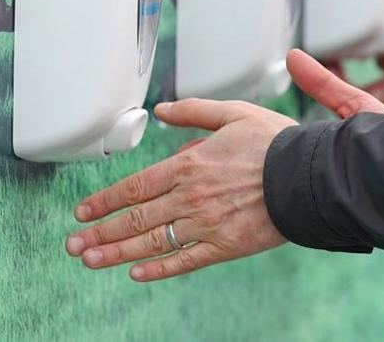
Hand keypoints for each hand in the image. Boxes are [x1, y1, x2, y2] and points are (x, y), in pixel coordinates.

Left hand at [66, 97, 291, 280]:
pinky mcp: (225, 246)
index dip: (105, 200)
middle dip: (100, 232)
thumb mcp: (234, 113)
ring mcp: (206, 224)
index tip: (83, 212)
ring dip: (117, 253)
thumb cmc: (275, 143)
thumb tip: (161, 111)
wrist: (310, 176)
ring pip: (152, 242)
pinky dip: (159, 269)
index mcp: (190, 164)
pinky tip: (137, 273)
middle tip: (73, 244)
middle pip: (136, 218)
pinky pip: (184, 260)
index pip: (135, 186)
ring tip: (90, 260)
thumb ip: (193, 112)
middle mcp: (191, 197)